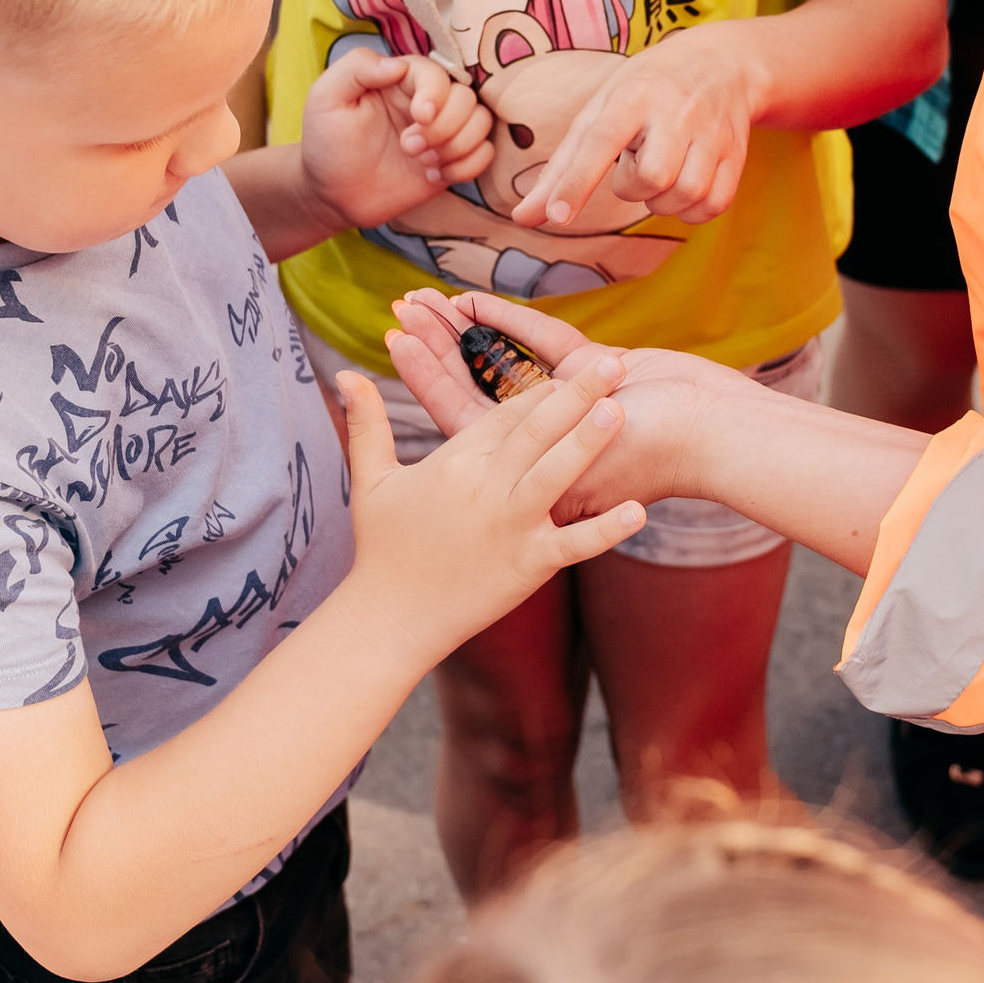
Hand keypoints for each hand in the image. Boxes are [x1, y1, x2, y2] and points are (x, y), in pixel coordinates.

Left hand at [301, 51, 493, 233]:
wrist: (332, 193)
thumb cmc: (326, 143)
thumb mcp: (326, 98)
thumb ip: (356, 69)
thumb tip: (398, 64)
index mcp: (400, 79)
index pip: (437, 73)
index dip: (436, 94)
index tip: (419, 117)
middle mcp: (427, 101)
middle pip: (467, 97)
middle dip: (444, 127)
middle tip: (408, 148)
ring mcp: (443, 131)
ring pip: (482, 123)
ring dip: (458, 146)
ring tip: (423, 163)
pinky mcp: (451, 159)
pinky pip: (484, 154)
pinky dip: (466, 166)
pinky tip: (434, 175)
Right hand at [336, 354, 643, 656]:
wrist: (388, 618)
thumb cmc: (380, 548)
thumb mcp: (370, 478)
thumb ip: (366, 421)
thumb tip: (346, 373)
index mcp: (454, 463)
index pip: (504, 415)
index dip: (539, 388)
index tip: (569, 364)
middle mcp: (486, 488)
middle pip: (536, 432)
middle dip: (576, 396)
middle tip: (613, 365)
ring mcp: (510, 526)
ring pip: (556, 475)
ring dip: (589, 443)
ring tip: (622, 410)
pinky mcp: (528, 565)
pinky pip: (574, 544)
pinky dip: (605, 529)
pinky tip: (638, 511)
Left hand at [384, 289, 739, 518]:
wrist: (719, 430)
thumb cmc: (656, 456)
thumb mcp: (580, 468)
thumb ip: (525, 459)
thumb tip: (457, 472)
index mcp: (532, 466)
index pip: (465, 419)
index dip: (429, 380)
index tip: (393, 345)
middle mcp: (543, 434)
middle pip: (476, 385)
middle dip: (436, 349)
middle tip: (399, 312)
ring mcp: (568, 400)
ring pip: (503, 358)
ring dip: (465, 330)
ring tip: (424, 300)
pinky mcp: (596, 369)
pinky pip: (543, 341)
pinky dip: (510, 319)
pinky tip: (472, 299)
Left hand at [509, 24, 757, 230]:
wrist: (723, 63)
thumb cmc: (645, 90)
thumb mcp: (600, 111)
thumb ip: (561, 168)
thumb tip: (523, 217)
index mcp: (632, 96)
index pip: (600, 140)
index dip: (577, 182)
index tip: (557, 216)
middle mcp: (675, 111)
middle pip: (650, 177)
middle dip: (632, 187)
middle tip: (636, 160)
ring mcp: (711, 133)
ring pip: (684, 194)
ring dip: (662, 201)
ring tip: (660, 171)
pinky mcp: (736, 154)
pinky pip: (712, 205)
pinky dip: (692, 211)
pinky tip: (683, 188)